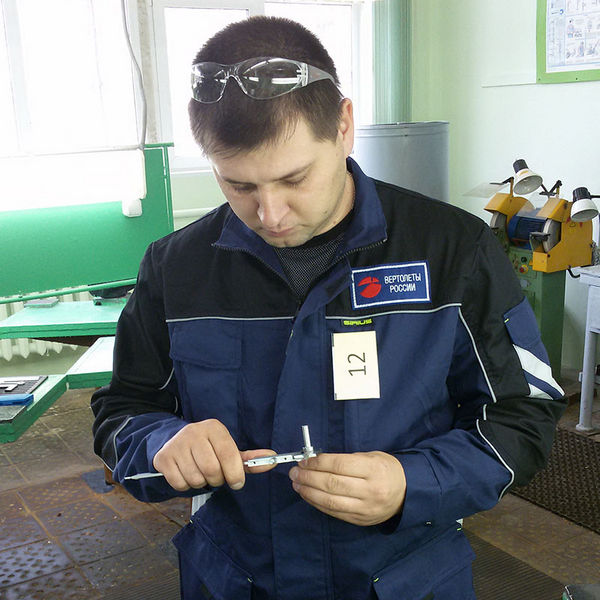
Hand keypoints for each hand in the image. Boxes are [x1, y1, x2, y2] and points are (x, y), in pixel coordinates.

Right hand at [152, 419, 275, 490]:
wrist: (175, 442)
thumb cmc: (208, 449)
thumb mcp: (228, 450)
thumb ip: (250, 458)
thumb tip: (273, 459)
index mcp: (214, 428)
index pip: (229, 455)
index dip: (235, 473)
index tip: (237, 482)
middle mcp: (194, 432)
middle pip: (212, 470)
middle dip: (217, 480)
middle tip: (216, 476)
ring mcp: (177, 444)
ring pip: (196, 478)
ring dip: (201, 483)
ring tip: (200, 473)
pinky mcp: (164, 457)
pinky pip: (180, 483)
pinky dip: (186, 485)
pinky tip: (186, 474)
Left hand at [288, 451, 405, 525]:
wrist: (407, 493)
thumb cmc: (386, 469)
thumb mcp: (371, 456)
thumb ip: (347, 459)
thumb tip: (317, 461)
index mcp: (374, 469)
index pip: (339, 464)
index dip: (318, 462)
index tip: (304, 460)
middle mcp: (370, 490)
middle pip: (332, 484)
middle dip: (308, 477)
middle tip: (295, 472)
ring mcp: (365, 508)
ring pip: (330, 501)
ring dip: (309, 492)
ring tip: (297, 484)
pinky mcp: (360, 520)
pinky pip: (334, 512)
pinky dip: (317, 503)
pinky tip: (308, 495)